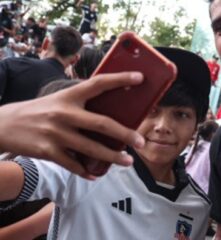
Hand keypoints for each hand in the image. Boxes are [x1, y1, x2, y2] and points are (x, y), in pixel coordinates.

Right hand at [0, 72, 144, 178]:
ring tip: (128, 162)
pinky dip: (86, 171)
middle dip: (125, 134)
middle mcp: (64, 113)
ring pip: (91, 148)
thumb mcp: (58, 100)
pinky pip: (73, 165)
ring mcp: (56, 134)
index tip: (140, 77)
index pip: (98, 83)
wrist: (3, 125)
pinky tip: (95, 174)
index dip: (120, 79)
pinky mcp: (48, 151)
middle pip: (102, 124)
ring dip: (112, 157)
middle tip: (141, 141)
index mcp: (69, 96)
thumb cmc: (38, 111)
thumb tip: (110, 113)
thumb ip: (81, 104)